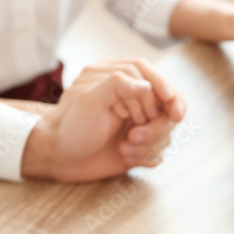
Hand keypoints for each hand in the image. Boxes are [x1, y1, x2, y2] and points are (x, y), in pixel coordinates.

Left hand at [21, 60, 184, 181]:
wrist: (60, 159)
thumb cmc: (69, 128)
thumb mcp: (88, 102)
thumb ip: (115, 85)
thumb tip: (146, 85)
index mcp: (116, 79)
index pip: (149, 74)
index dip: (165, 89)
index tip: (172, 108)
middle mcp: (130, 97)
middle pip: (164, 104)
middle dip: (156, 125)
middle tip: (134, 135)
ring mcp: (136, 120)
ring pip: (165, 129)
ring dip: (150, 143)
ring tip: (125, 149)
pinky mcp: (139, 142)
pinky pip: (160, 149)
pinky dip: (147, 156)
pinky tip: (126, 157)